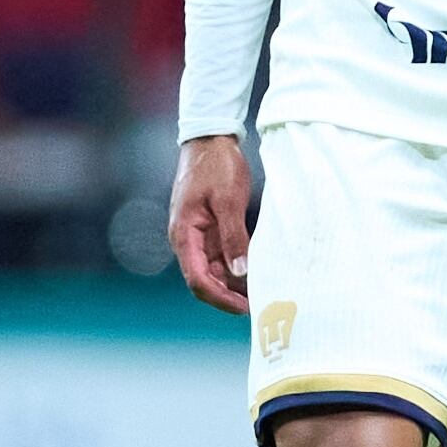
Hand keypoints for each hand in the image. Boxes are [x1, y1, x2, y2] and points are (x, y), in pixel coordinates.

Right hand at [168, 133, 253, 314]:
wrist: (210, 139)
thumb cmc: (216, 166)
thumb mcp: (228, 200)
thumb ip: (233, 237)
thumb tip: (240, 273)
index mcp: (184, 234)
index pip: (198, 279)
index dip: (220, 298)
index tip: (244, 308)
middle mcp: (186, 239)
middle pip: (204, 280)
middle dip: (228, 296)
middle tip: (258, 307)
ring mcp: (197, 235)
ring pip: (213, 270)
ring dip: (233, 283)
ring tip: (262, 292)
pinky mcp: (208, 228)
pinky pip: (220, 255)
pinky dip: (235, 266)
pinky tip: (256, 272)